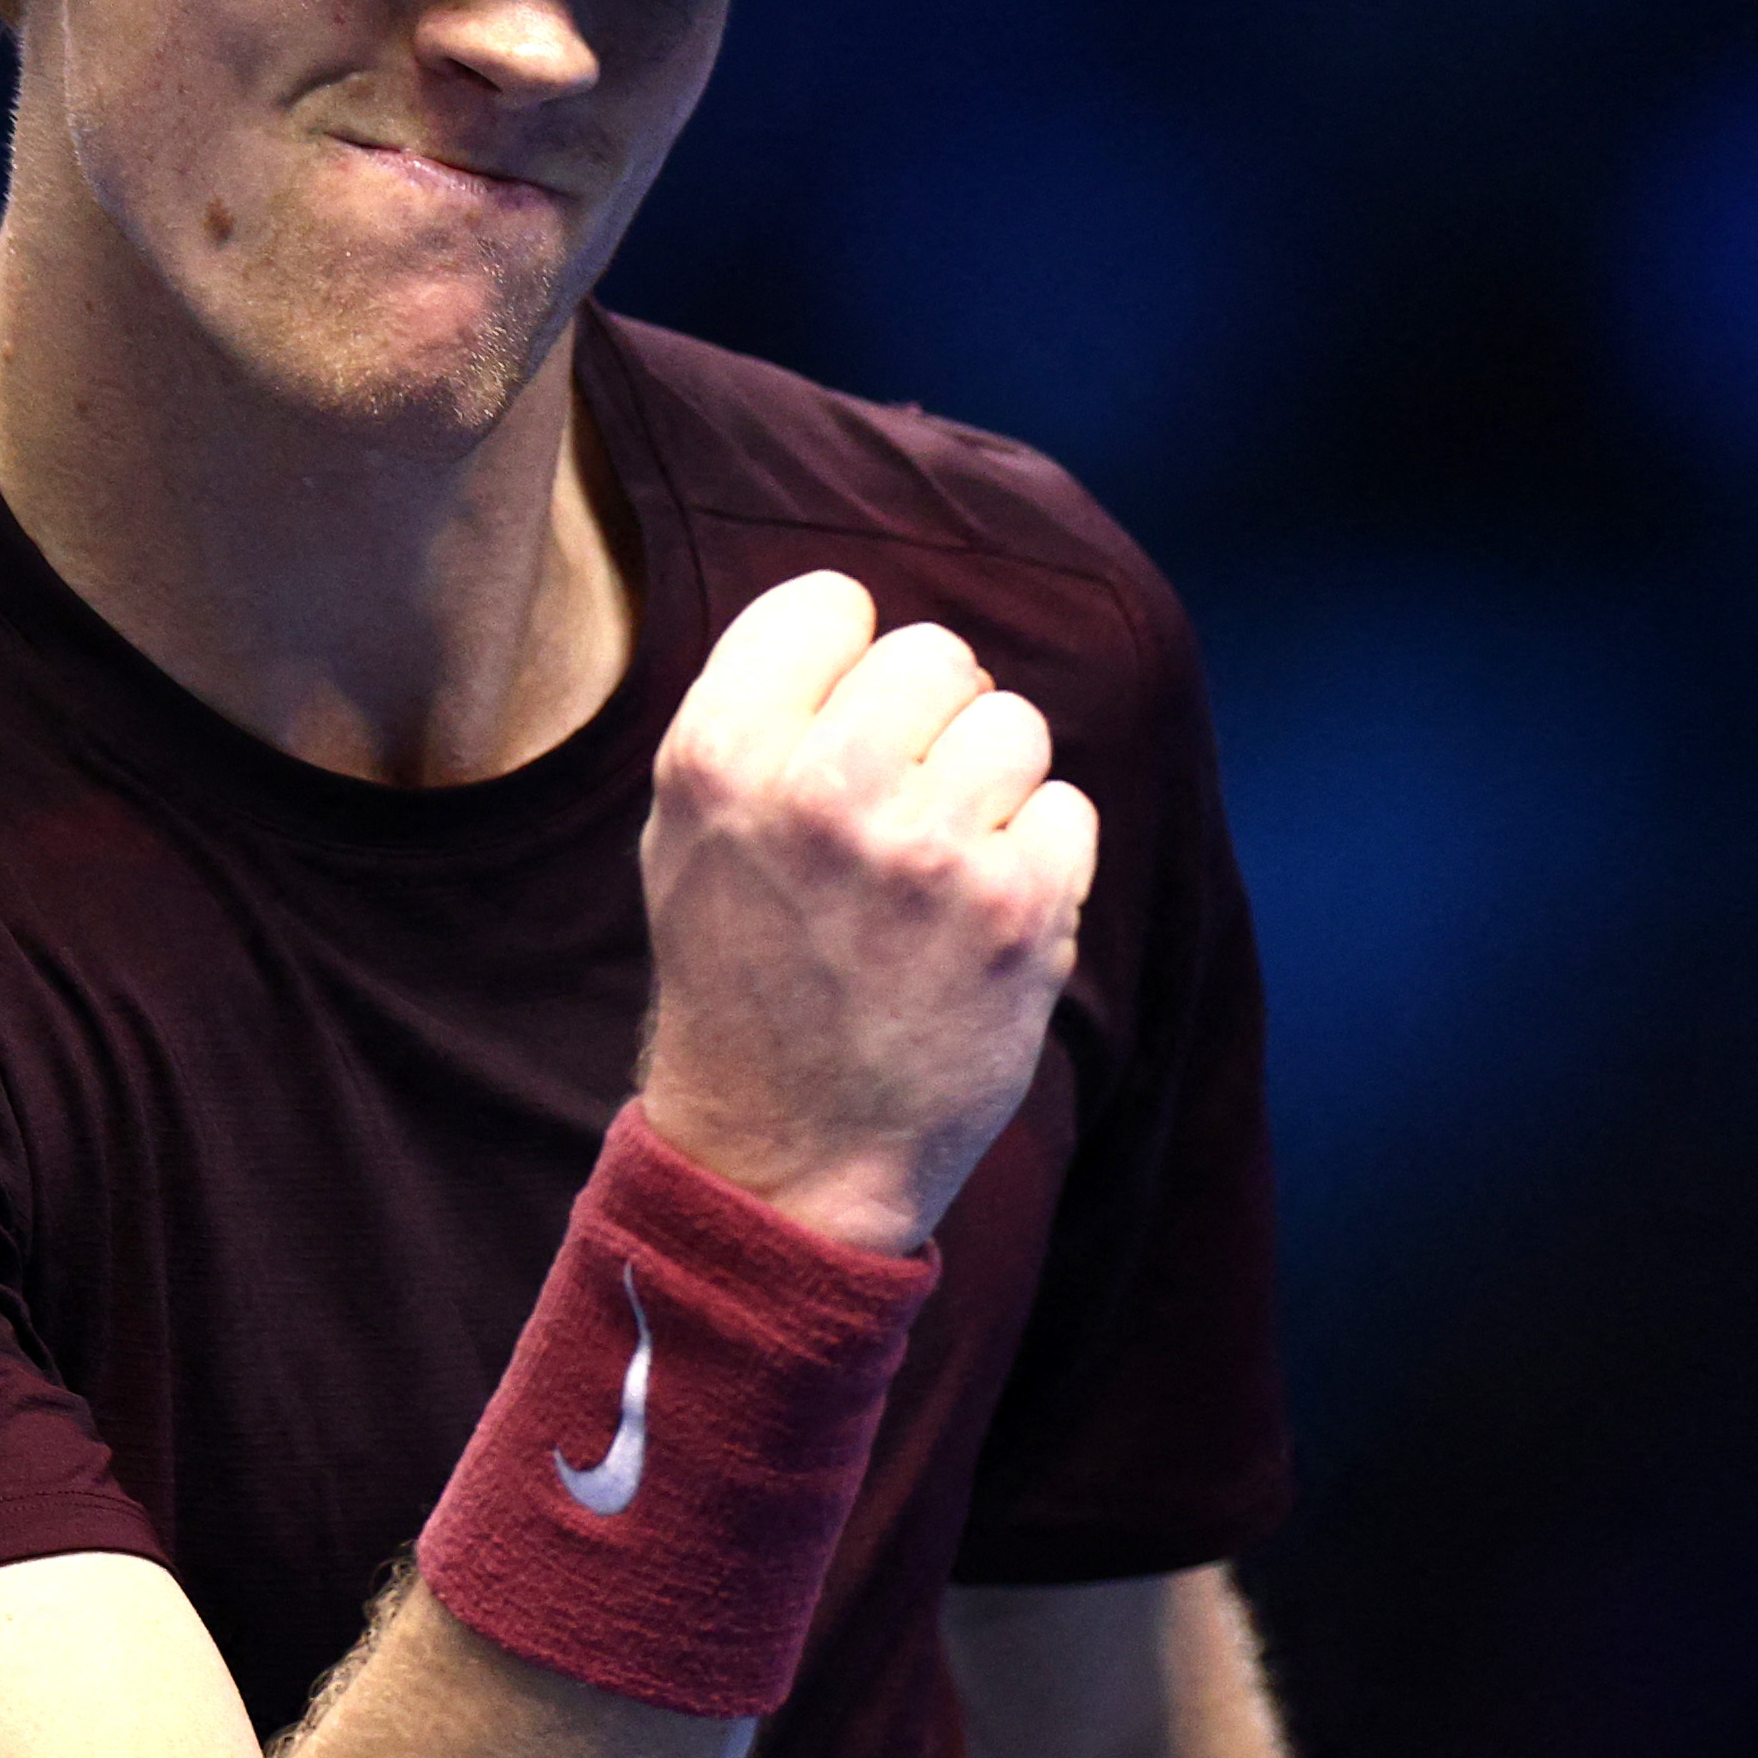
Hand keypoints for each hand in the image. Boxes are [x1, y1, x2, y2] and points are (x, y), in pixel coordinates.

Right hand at [635, 573, 1096, 1253]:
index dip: (845, 664)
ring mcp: (926, 851)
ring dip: (992, 789)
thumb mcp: (691, 834)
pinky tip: (982, 922)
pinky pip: (1066, 811)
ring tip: (940, 869)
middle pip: (936, 654)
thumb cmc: (743, 979)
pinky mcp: (1017, 912)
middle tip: (901, 809)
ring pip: (1015, 725)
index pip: (830, 602)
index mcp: (719, 756)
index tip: (837, 731)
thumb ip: (760, 715)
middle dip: (932, 723)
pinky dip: (1041, 862)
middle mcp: (820, 790)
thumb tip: (864, 622)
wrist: (788, 1156)